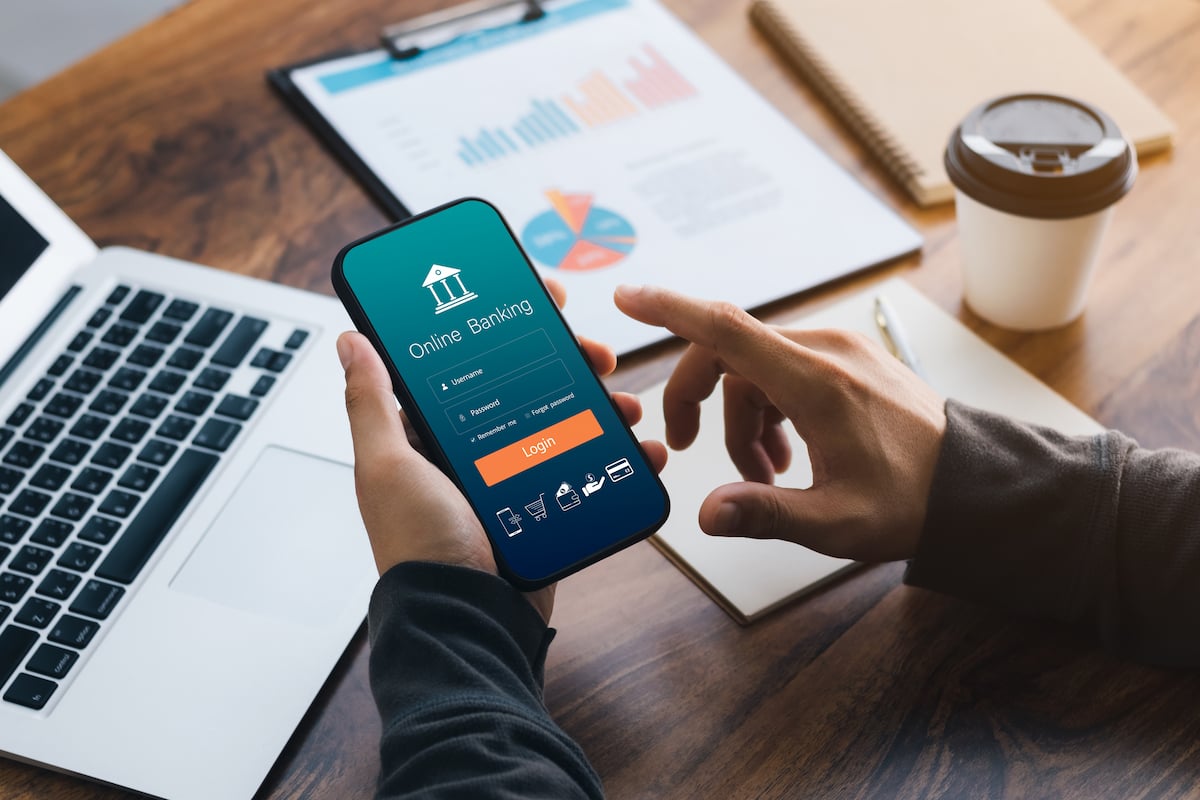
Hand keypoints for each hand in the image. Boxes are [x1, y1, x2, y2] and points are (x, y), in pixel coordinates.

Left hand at [339, 278, 667, 621]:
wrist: (468, 621)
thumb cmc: (419, 547)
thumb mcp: (386, 466)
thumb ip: (371, 403)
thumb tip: (351, 340)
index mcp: (429, 432)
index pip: (470, 361)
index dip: (506, 324)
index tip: (540, 299)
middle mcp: (471, 450)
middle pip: (528, 383)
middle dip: (568, 359)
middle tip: (594, 351)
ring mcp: (512, 478)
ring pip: (565, 420)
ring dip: (601, 404)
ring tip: (624, 405)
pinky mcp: (546, 506)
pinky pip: (588, 468)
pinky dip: (619, 458)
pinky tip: (642, 450)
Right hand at [614, 284, 945, 561]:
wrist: (973, 487)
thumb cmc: (913, 502)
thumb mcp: (836, 522)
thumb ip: (766, 513)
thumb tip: (709, 513)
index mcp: (817, 382)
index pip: (726, 329)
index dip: (670, 310)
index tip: (629, 298)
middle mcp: (826, 353)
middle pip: (732, 353)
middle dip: (701, 399)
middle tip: (687, 448)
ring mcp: (840, 352)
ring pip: (758, 368)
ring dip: (742, 417)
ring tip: (763, 475)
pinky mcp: (850, 362)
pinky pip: (787, 371)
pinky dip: (770, 408)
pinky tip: (784, 456)